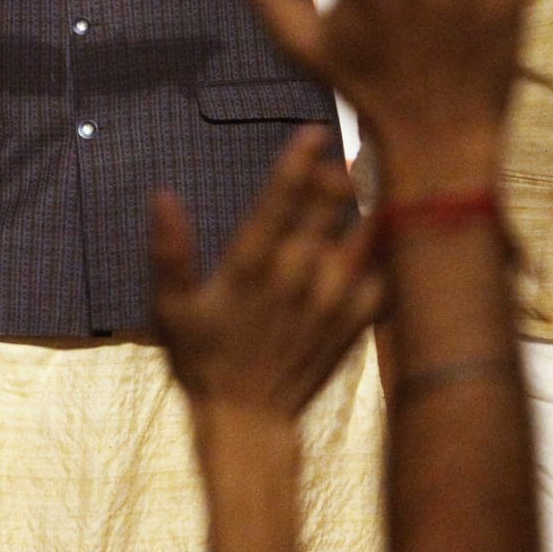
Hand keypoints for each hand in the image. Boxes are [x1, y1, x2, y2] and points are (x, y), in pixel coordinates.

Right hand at [151, 127, 381, 421]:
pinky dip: (388, 245)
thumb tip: (162, 196)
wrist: (249, 420)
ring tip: (379, 170)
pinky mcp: (356, 319)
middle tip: (352, 145)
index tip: (315, 131)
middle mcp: (298, 279)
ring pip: (366, 234)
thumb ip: (169, 252)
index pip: (279, 201)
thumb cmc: (202, 358)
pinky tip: (390, 222)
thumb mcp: (171, 309)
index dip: (299, 163)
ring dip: (372, 199)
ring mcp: (333, 300)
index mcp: (251, 268)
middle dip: (341, 171)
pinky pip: (384, 272)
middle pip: (330, 208)